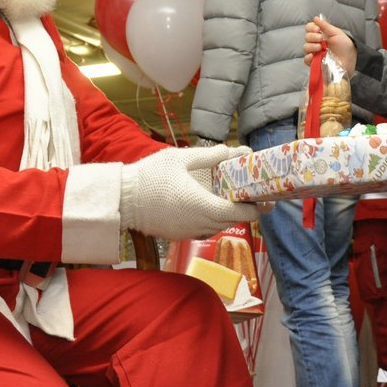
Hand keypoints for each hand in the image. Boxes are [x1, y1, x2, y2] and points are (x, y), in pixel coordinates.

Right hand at [120, 145, 258, 239]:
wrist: (121, 199)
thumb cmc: (150, 176)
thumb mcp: (180, 159)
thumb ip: (209, 156)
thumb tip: (233, 151)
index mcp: (204, 205)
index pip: (240, 214)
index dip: (255, 208)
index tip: (265, 201)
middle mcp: (199, 223)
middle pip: (231, 221)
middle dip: (243, 210)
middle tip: (252, 196)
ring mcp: (188, 232)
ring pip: (217, 227)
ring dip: (227, 216)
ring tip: (233, 200)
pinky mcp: (177, 235)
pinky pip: (203, 230)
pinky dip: (212, 221)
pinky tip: (209, 207)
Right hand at [304, 16, 355, 75]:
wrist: (349, 60)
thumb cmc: (345, 46)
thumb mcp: (337, 33)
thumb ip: (325, 25)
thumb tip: (315, 18)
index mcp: (321, 34)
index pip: (309, 28)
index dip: (311, 27)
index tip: (318, 29)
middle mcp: (316, 43)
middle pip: (306, 37)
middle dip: (313, 36)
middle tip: (321, 39)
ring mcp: (315, 53)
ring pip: (305, 47)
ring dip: (312, 46)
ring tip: (321, 48)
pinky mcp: (314, 63)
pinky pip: (306, 59)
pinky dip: (308, 57)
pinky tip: (314, 56)